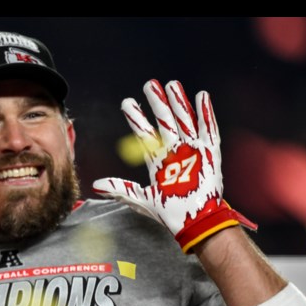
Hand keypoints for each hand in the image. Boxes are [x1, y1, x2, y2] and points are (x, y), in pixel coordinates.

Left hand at [92, 80, 255, 251]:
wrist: (194, 221)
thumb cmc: (169, 212)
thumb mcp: (141, 199)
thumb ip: (120, 189)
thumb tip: (95, 184)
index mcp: (158, 160)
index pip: (144, 134)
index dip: (137, 118)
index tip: (127, 102)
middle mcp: (174, 151)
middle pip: (164, 122)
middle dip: (157, 103)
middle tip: (149, 84)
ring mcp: (192, 150)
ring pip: (184, 120)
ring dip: (178, 102)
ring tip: (171, 84)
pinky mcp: (209, 153)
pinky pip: (208, 129)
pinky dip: (205, 113)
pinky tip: (201, 96)